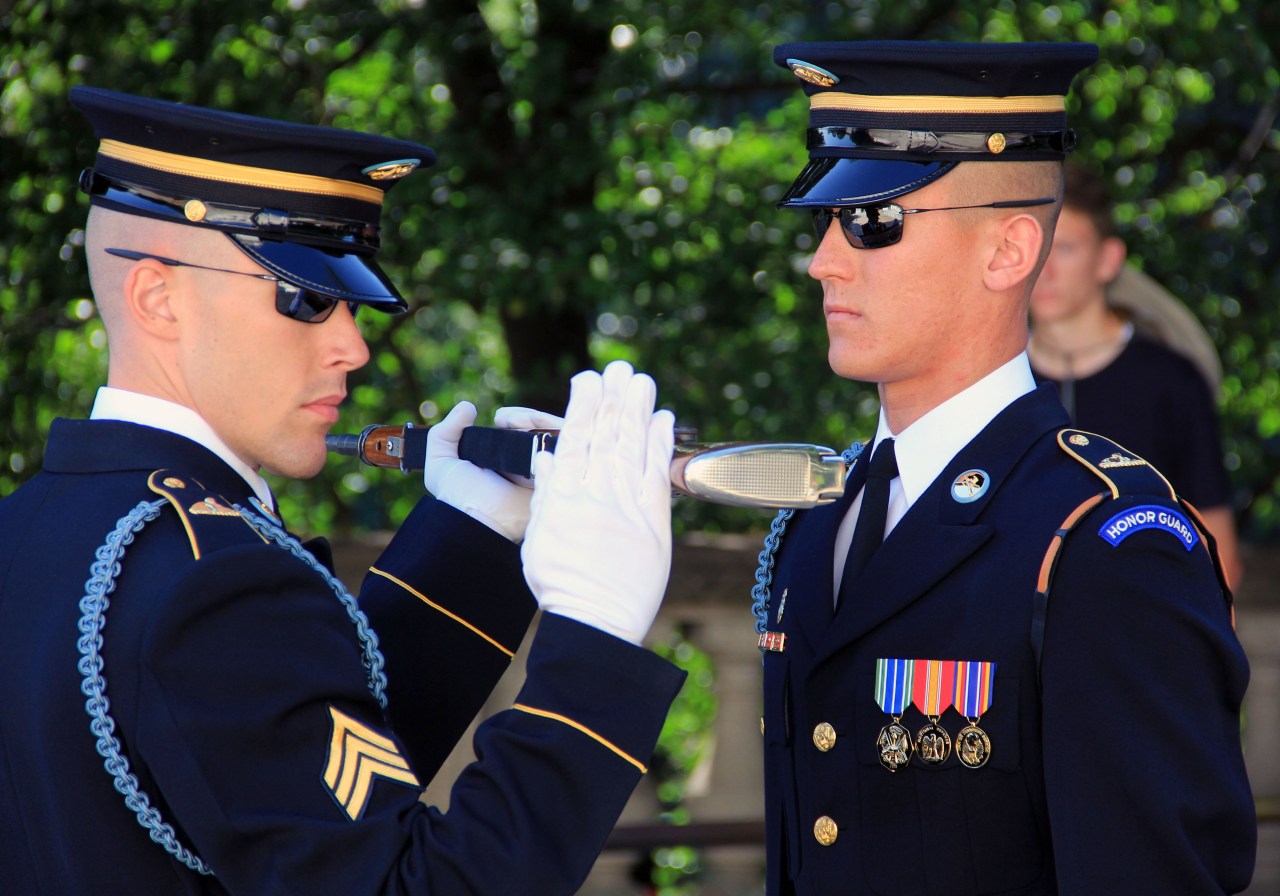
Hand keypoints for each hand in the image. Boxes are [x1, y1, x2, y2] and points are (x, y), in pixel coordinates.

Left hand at [424, 401, 562, 541]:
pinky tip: (542, 436)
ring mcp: (544, 470)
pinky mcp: (557, 478)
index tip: (501, 419)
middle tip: (513, 421)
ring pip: (554, 435)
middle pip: (539, 428)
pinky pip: (569, 451)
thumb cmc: (459, 497)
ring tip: (525, 426)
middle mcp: (527, 463)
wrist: (477, 519)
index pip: (519, 427)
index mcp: (504, 458)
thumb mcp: (442, 461)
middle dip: (528, 417)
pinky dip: (559, 436)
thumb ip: (445, 432)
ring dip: (541, 423)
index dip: (513, 416)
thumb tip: (467, 406)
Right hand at [521, 360, 675, 644]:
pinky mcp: (654, 521)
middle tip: (621, 367)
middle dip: (614, 397)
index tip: (588, 379)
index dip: (583, 404)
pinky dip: (660, 443)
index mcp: (563, 496)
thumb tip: (548, 457)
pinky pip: (657, 472)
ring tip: (642, 380)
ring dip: (638, 409)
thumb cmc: (562, 585)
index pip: (574, 437)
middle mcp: (596, 493)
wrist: (596, 621)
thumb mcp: (539, 539)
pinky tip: (663, 418)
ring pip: (632, 445)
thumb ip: (547, 495)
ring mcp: (627, 504)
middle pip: (607, 434)